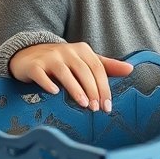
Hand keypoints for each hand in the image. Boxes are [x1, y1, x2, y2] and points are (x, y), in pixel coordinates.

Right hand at [9, 42, 133, 112]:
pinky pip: (41, 74)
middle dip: (92, 90)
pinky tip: (55, 93)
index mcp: (82, 50)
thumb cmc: (61, 61)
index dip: (104, 87)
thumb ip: (106, 66)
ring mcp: (50, 57)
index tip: (108, 105)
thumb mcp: (84, 61)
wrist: (28, 54)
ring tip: (84, 104)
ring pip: (65, 73)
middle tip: (96, 108)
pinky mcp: (34, 65)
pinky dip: (48, 83)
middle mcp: (67, 51)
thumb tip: (131, 69)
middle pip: (84, 71)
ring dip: (75, 89)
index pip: (98, 68)